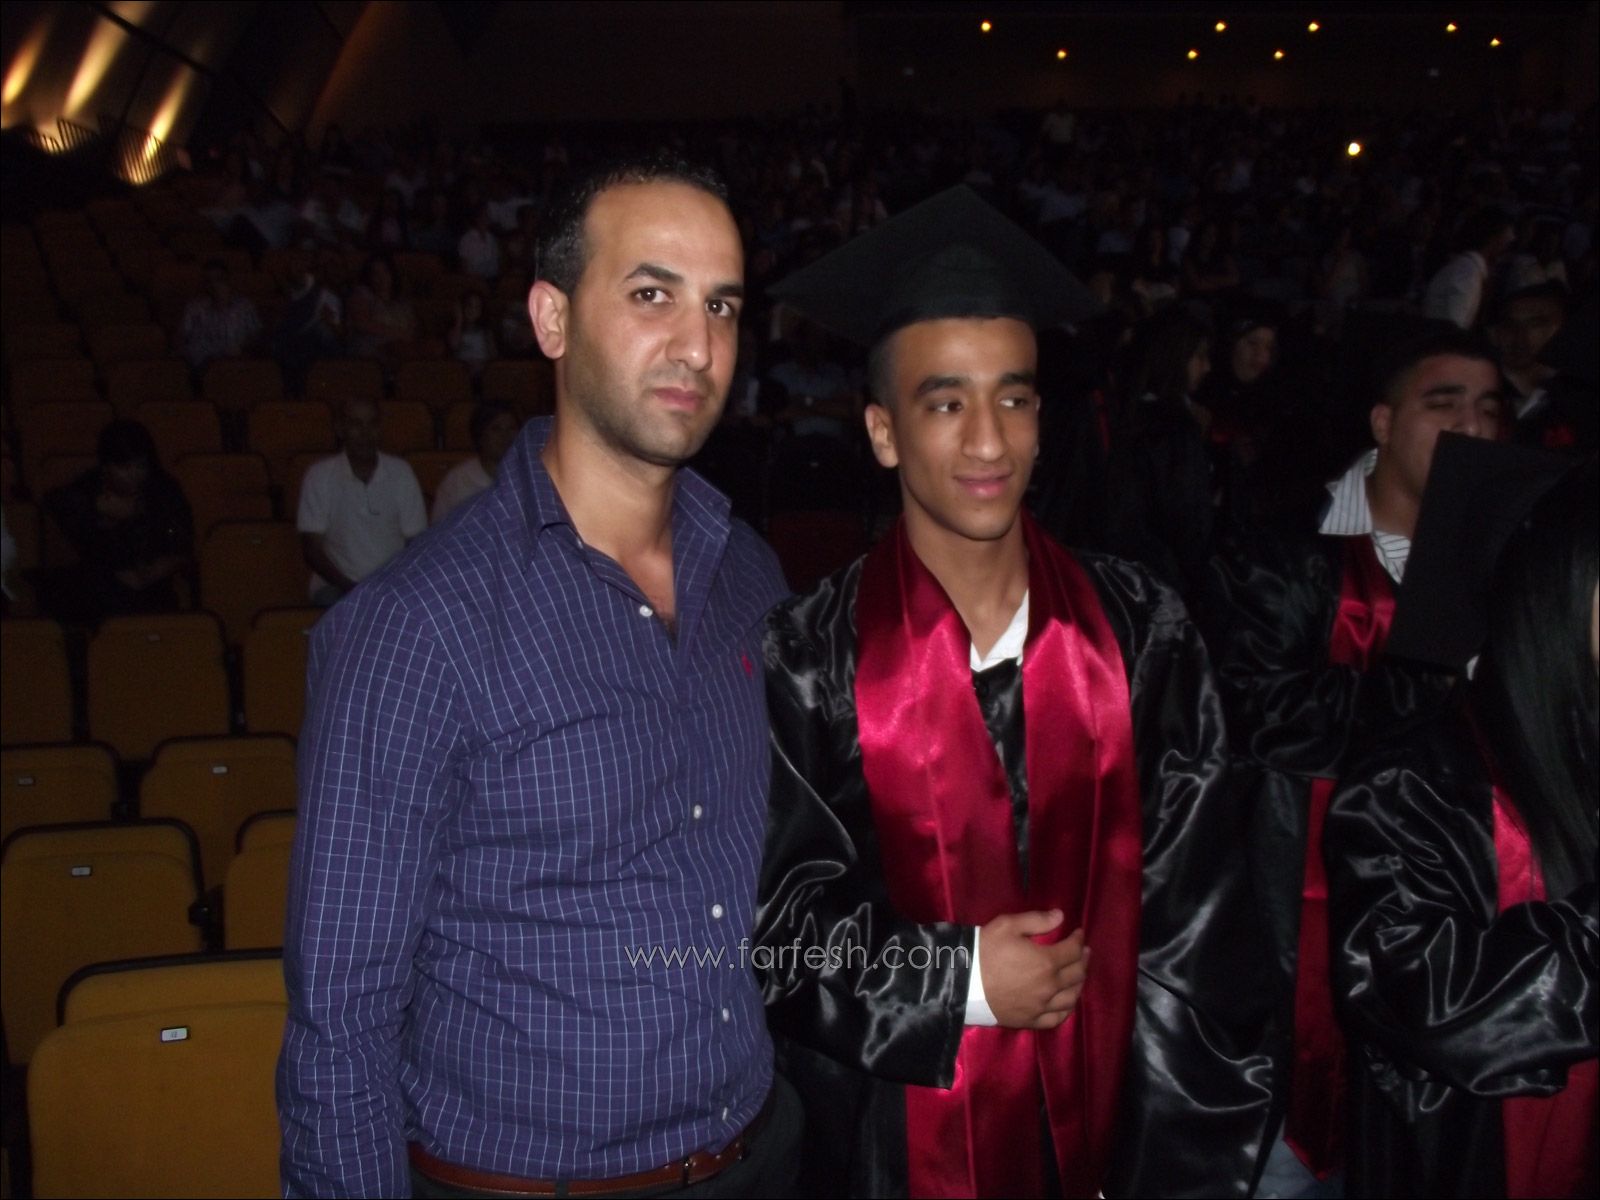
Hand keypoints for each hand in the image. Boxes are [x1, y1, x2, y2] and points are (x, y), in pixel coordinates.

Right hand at [978, 911, 1088, 1029]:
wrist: (963, 982)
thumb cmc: (985, 950)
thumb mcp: (1007, 926)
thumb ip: (1037, 920)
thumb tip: (1061, 916)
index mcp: (1047, 962)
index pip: (1073, 950)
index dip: (1078, 940)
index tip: (1078, 933)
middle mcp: (1050, 987)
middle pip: (1077, 974)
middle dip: (1083, 960)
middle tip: (1083, 952)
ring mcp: (1041, 1006)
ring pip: (1071, 997)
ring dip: (1079, 984)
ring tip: (1078, 975)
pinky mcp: (1031, 1020)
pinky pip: (1057, 1018)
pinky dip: (1067, 1009)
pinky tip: (1067, 1002)